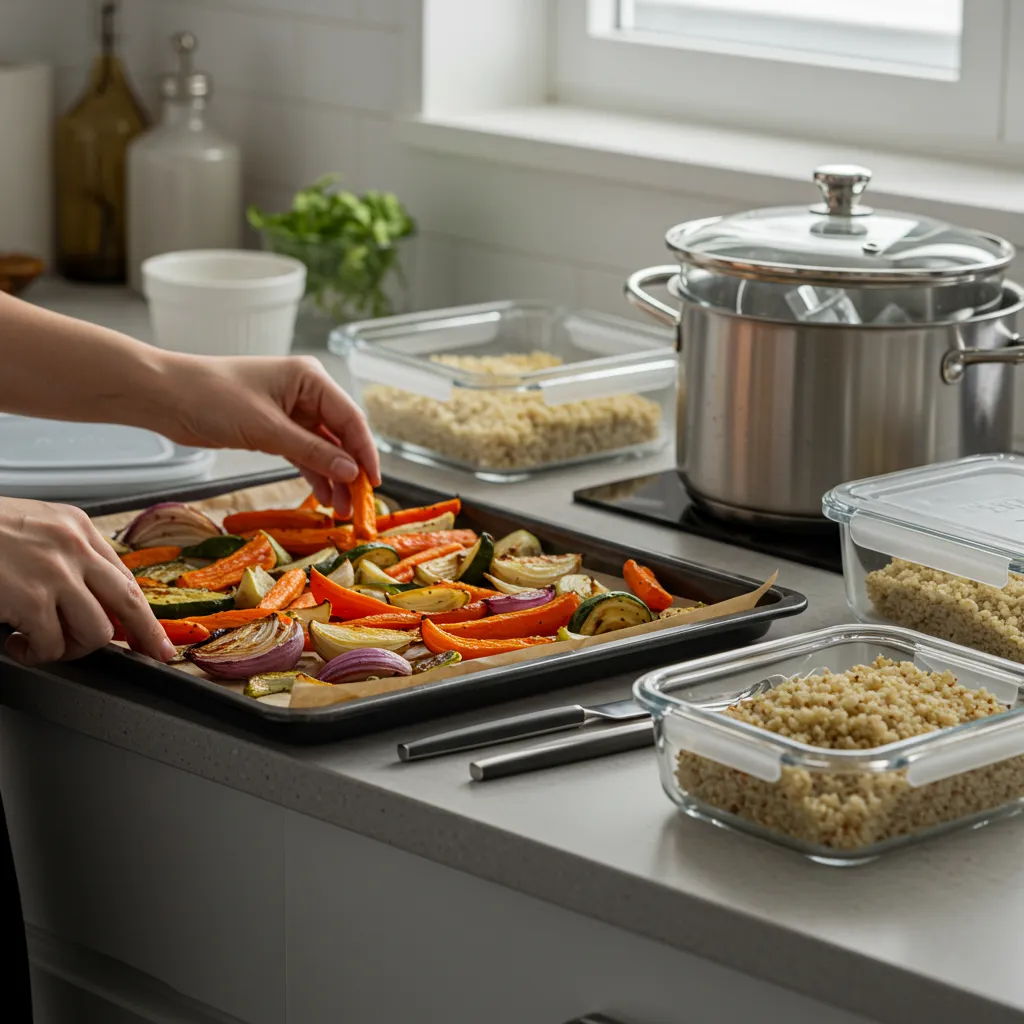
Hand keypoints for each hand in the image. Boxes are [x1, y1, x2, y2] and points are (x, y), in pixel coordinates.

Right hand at [0, 498, 175, 666]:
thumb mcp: (34, 527)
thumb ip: (65, 555)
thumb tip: (89, 597)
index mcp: (77, 528)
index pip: (124, 577)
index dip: (142, 612)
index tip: (154, 635)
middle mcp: (75, 547)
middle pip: (128, 601)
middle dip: (144, 634)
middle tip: (150, 653)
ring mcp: (55, 572)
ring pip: (95, 631)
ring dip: (70, 648)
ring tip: (41, 644)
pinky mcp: (31, 598)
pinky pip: (52, 644)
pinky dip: (34, 653)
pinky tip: (15, 644)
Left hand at [159, 355, 380, 515]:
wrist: (165, 396)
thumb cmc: (212, 398)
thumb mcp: (267, 429)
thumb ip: (312, 452)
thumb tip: (351, 471)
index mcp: (310, 378)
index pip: (350, 418)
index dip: (365, 452)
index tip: (373, 484)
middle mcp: (306, 391)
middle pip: (341, 435)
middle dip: (350, 469)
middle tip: (357, 505)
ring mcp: (291, 410)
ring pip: (324, 447)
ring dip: (333, 476)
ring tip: (340, 510)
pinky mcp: (275, 427)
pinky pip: (304, 453)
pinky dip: (313, 473)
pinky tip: (323, 496)